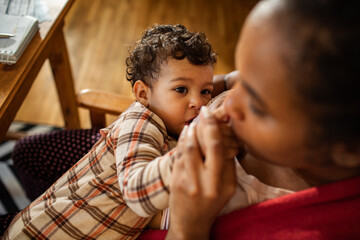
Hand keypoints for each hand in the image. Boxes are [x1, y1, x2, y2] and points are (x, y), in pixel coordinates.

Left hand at [166, 107, 236, 239]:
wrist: (190, 224)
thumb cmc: (212, 204)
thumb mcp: (228, 188)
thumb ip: (227, 166)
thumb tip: (224, 139)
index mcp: (220, 184)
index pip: (218, 150)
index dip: (215, 129)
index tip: (214, 115)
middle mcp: (203, 183)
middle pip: (203, 146)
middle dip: (204, 124)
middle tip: (204, 111)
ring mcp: (186, 182)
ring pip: (188, 148)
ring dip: (191, 131)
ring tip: (194, 122)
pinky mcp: (174, 181)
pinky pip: (179, 156)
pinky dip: (183, 142)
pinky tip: (186, 135)